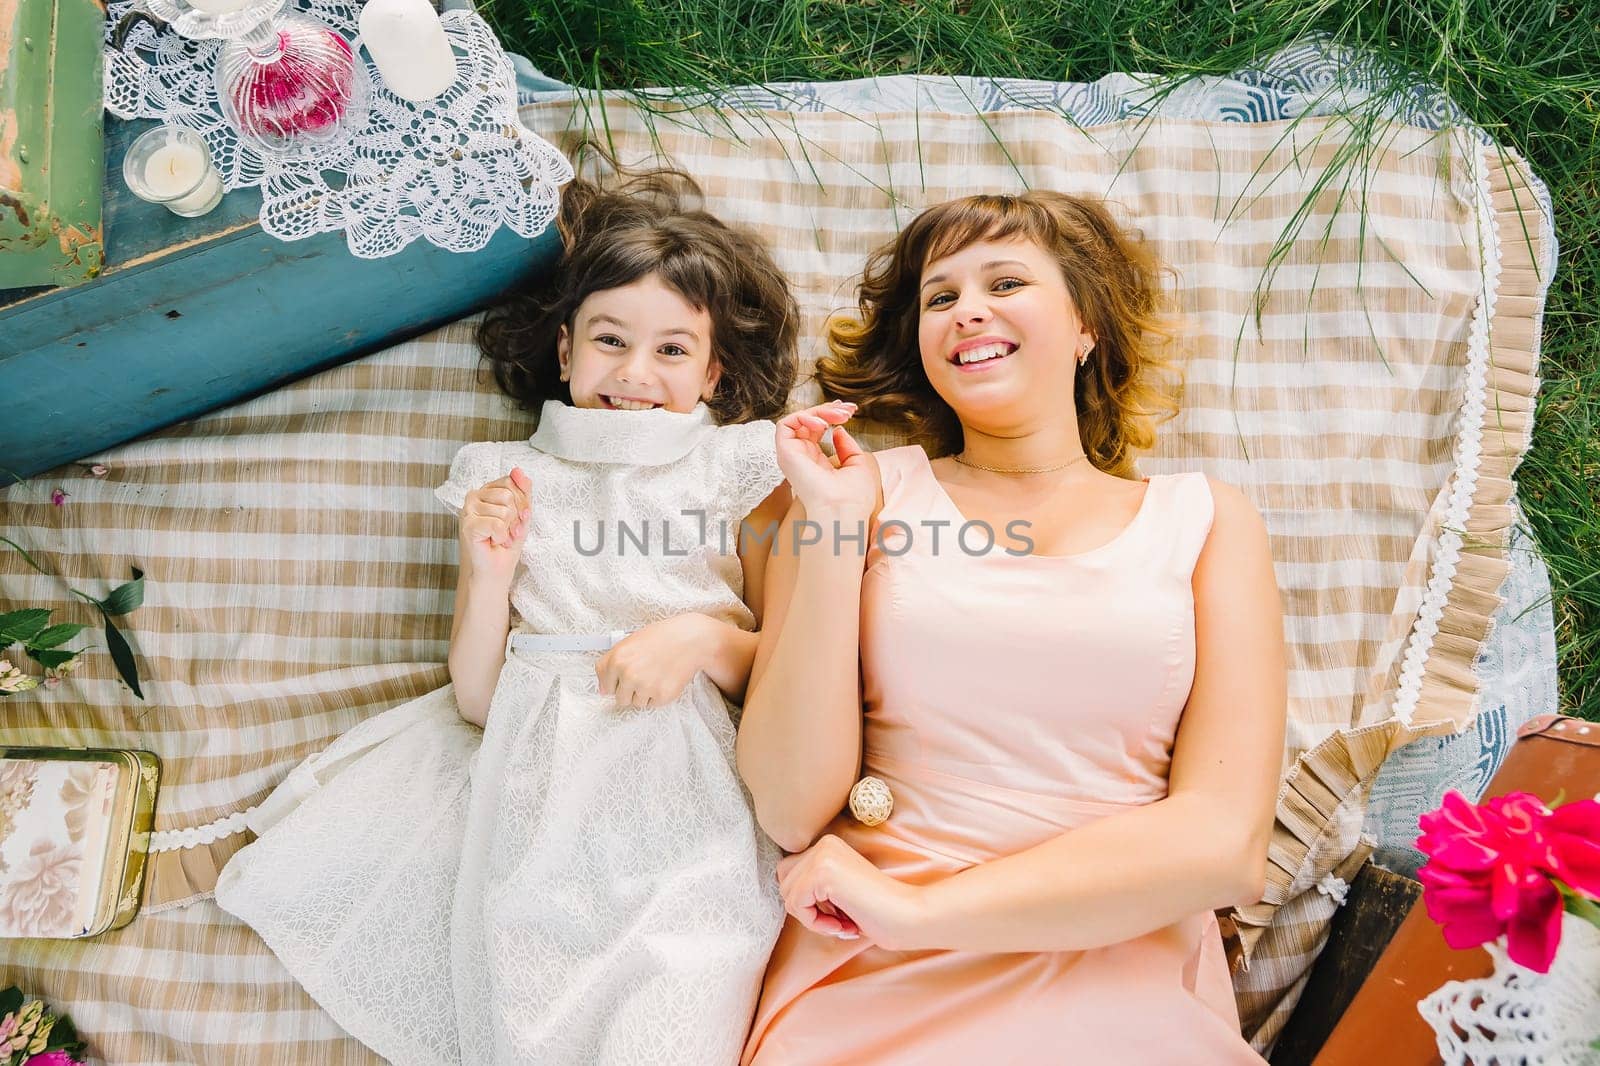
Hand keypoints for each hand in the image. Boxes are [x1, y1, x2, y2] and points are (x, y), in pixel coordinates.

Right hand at [460, 467, 531, 587]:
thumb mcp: (521, 514)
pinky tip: (493, 542)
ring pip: (504, 510)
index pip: (511, 482)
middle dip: (516, 518)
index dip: (521, 503)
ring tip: (500, 538)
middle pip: (508, 495)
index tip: (517, 520)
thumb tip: (518, 470)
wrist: (495, 571)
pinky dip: (501, 537)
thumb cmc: (506, 544)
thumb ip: (523, 491)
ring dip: (509, 530)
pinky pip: (497, 524)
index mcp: (486, 491)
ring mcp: (468, 510)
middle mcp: (474, 496)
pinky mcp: (468, 526)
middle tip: (508, 532)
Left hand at [596, 613, 715, 709]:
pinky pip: (652, 704)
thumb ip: (610, 664)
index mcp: (617, 659)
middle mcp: (628, 674)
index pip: (604, 686)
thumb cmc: (661, 638)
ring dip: (645, 693)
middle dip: (630, 690)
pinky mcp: (660, 696)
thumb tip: (602, 690)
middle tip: (644, 674)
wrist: (689, 640)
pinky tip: (664, 679)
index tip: (624, 678)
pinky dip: (658, 695)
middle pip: (620, 698)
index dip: (615, 683)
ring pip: (636, 703)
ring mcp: (644, 687)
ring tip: (656, 674)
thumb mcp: (629, 643)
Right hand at [776, 402, 878, 517]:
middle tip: (848, 410)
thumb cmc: (853, 497)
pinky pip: (786, 424)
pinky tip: (823, 424)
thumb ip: (846, 447)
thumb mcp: (856, 465)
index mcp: (816, 463)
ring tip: (839, 416)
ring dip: (819, 411)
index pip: (816, 431)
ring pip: (797, 420)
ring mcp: (792, 455)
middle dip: (828, 410)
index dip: (829, 415)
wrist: (843, 510)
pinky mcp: (785, 453)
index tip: (849, 410)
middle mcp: (802, 458)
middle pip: (807, 422)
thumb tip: (837, 431)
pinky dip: (804, 416)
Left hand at [777, 834, 924, 949]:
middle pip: (784, 882)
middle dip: (806, 908)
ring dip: (811, 918)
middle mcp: (823, 844)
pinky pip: (796, 904)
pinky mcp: (822, 874)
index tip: (837, 914)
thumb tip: (786, 895)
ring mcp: (822, 856)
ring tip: (842, 923)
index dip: (808, 901)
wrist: (908, 915)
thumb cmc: (877, 910)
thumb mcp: (838, 891)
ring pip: (788, 895)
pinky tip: (841, 925)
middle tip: (837, 921)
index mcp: (828, 845)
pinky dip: (814, 922)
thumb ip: (814, 886)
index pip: (791, 874)